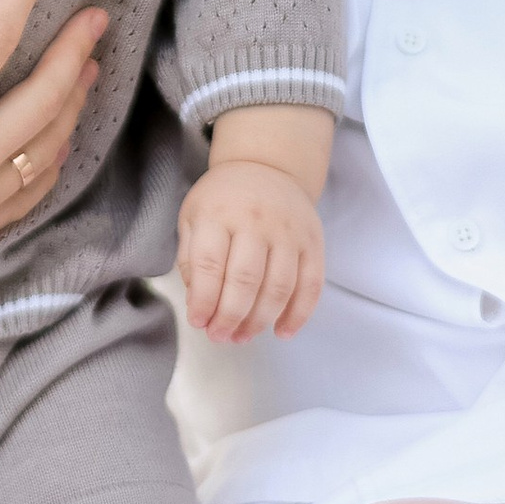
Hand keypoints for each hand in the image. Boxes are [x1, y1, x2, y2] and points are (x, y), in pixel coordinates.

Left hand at [175, 163, 324, 340]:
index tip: (198, 322)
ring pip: (279, 287)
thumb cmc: (223, 199)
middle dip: (230, 317)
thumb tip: (199, 306)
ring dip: (260, 321)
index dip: (203, 300)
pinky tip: (282, 332)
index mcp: (218, 214)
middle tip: (220, 336)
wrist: (267, 166)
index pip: (209, 265)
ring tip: (242, 337)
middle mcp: (256, 221)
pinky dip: (299, 314)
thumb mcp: (193, 217)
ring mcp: (289, 232)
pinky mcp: (313, 242)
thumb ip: (190, 260)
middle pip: (245, 280)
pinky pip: (311, 285)